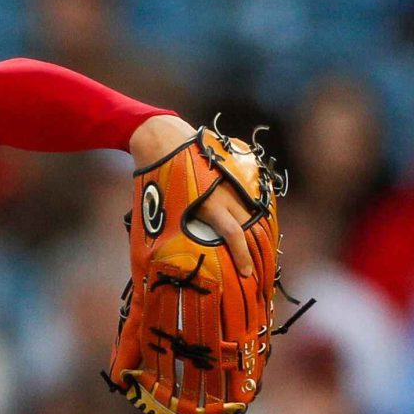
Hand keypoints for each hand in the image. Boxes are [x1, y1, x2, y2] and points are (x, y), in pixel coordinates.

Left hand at [129, 112, 257, 277]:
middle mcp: (225, 192)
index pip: (234, 234)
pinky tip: (251, 222)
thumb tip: (169, 258)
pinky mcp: (234, 169)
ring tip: (256, 246)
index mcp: (207, 204)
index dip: (242, 256)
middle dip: (254, 246)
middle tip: (255, 264)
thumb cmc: (156, 179)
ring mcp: (232, 179)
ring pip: (250, 209)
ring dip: (254, 228)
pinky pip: (248, 194)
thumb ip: (173, 233)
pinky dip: (251, 210)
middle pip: (249, 224)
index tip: (247, 273)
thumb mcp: (161, 210)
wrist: (163, 140)